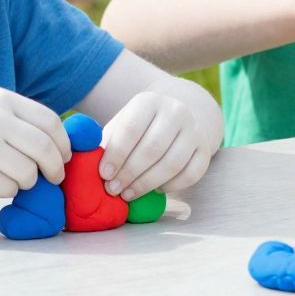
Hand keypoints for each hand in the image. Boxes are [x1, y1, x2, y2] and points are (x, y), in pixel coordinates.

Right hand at [0, 88, 70, 198]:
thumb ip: (14, 119)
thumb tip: (54, 145)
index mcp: (1, 99)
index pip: (50, 122)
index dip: (63, 143)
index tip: (64, 156)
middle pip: (45, 149)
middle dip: (55, 168)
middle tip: (54, 178)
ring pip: (28, 173)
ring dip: (27, 181)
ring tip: (11, 178)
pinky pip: (7, 189)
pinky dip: (6, 191)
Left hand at [98, 88, 214, 200]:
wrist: (176, 118)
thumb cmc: (139, 128)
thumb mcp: (121, 125)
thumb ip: (106, 143)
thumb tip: (89, 166)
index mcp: (149, 101)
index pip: (131, 129)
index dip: (116, 154)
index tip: (104, 174)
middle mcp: (176, 111)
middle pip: (152, 148)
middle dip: (129, 173)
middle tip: (113, 190)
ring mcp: (194, 130)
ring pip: (172, 164)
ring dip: (147, 184)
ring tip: (128, 194)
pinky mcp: (205, 149)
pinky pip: (191, 174)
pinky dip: (172, 186)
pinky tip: (157, 190)